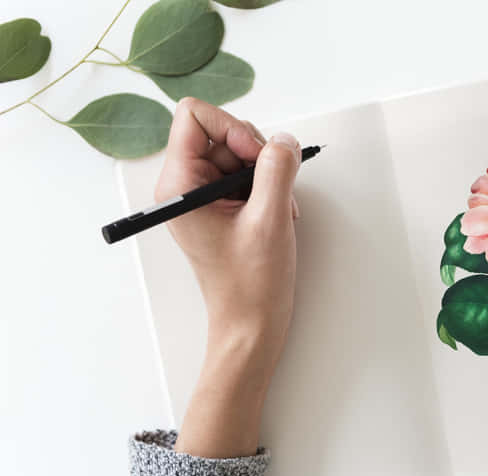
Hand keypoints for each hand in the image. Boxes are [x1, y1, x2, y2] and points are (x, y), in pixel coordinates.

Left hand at [154, 97, 301, 457]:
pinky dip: (269, 187)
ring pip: (240, 152)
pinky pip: (248, 174)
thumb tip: (285, 139)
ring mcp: (204, 196)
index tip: (256, 157)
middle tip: (272, 189)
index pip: (195, 116)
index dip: (232, 127)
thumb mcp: (269, 219)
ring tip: (278, 209)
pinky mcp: (222, 206)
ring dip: (268, 174)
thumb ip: (277, 169)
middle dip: (256, 153)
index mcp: (179, 185)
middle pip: (223, 132)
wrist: (252, 324)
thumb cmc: (251, 283)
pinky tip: (278, 215)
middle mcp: (185, 185)